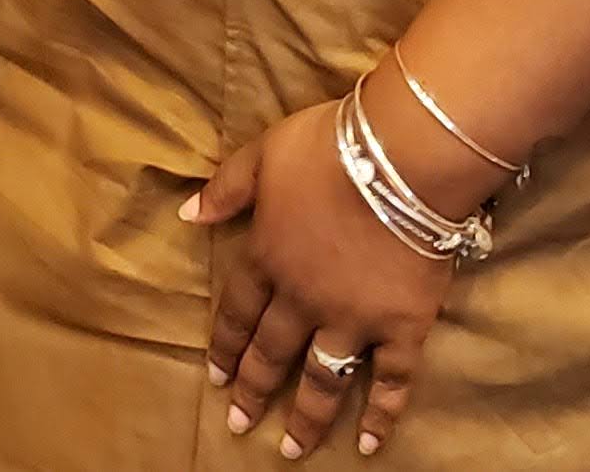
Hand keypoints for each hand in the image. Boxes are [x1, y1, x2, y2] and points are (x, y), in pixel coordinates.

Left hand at [187, 103, 462, 459]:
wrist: (401, 157)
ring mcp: (352, 319)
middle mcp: (303, 299)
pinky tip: (368, 444)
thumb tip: (187, 212)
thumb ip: (225, 189)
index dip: (225, 345)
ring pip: (321, 380)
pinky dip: (380, 415)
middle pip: (272, 353)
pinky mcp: (401, 328)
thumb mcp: (262, 155)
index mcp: (268, 258)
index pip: (237, 312)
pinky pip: (389, 381)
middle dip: (253, 390)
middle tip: (239, 424)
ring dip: (304, 418)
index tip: (215, 377)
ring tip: (290, 449)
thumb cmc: (328, 147)